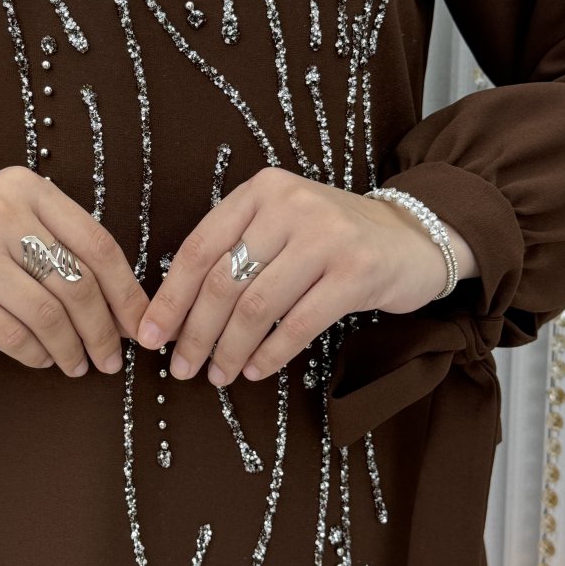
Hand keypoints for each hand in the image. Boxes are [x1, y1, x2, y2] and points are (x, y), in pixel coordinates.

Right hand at [0, 166, 149, 375]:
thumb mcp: (13, 216)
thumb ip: (62, 245)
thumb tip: (124, 308)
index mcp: (27, 188)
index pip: (97, 243)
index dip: (126, 292)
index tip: (140, 326)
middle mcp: (0, 212)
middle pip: (76, 282)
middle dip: (102, 330)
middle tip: (111, 358)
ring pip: (46, 314)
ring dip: (71, 348)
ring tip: (79, 364)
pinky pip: (11, 334)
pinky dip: (36, 354)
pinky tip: (43, 359)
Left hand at [134, 166, 477, 386]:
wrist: (413, 236)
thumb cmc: (332, 240)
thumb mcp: (281, 227)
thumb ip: (235, 253)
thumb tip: (175, 314)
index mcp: (261, 191)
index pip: (199, 248)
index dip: (170, 297)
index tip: (150, 336)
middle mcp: (290, 205)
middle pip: (223, 281)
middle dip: (195, 333)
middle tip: (181, 368)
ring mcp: (326, 236)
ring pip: (256, 306)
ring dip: (230, 349)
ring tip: (218, 374)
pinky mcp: (357, 271)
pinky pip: (298, 323)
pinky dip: (270, 353)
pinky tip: (256, 370)